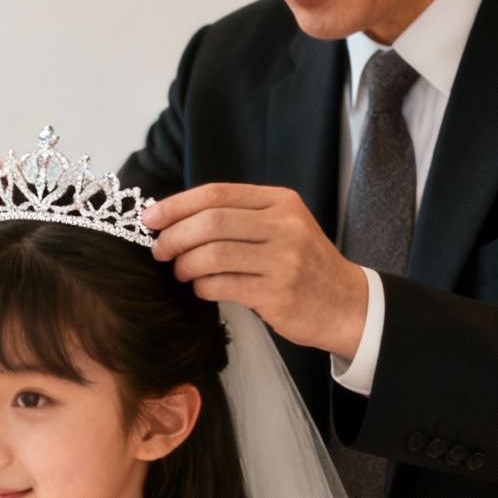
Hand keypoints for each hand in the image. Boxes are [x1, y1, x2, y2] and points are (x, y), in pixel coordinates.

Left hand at [145, 183, 370, 358]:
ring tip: (180, 272)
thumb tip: (176, 217)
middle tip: (159, 250)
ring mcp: (283, 259)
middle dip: (175, 236)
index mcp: (280, 202)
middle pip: (211, 222)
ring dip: (185, 265)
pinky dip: (202, 287)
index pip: (217, 193)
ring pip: (213, 254)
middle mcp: (284, 226)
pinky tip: (201, 289)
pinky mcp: (278, 293)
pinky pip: (222, 285)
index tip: (151, 218)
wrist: (347, 304)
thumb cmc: (303, 265)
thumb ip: (240, 217)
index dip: (177, 205)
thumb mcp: (282, 227)